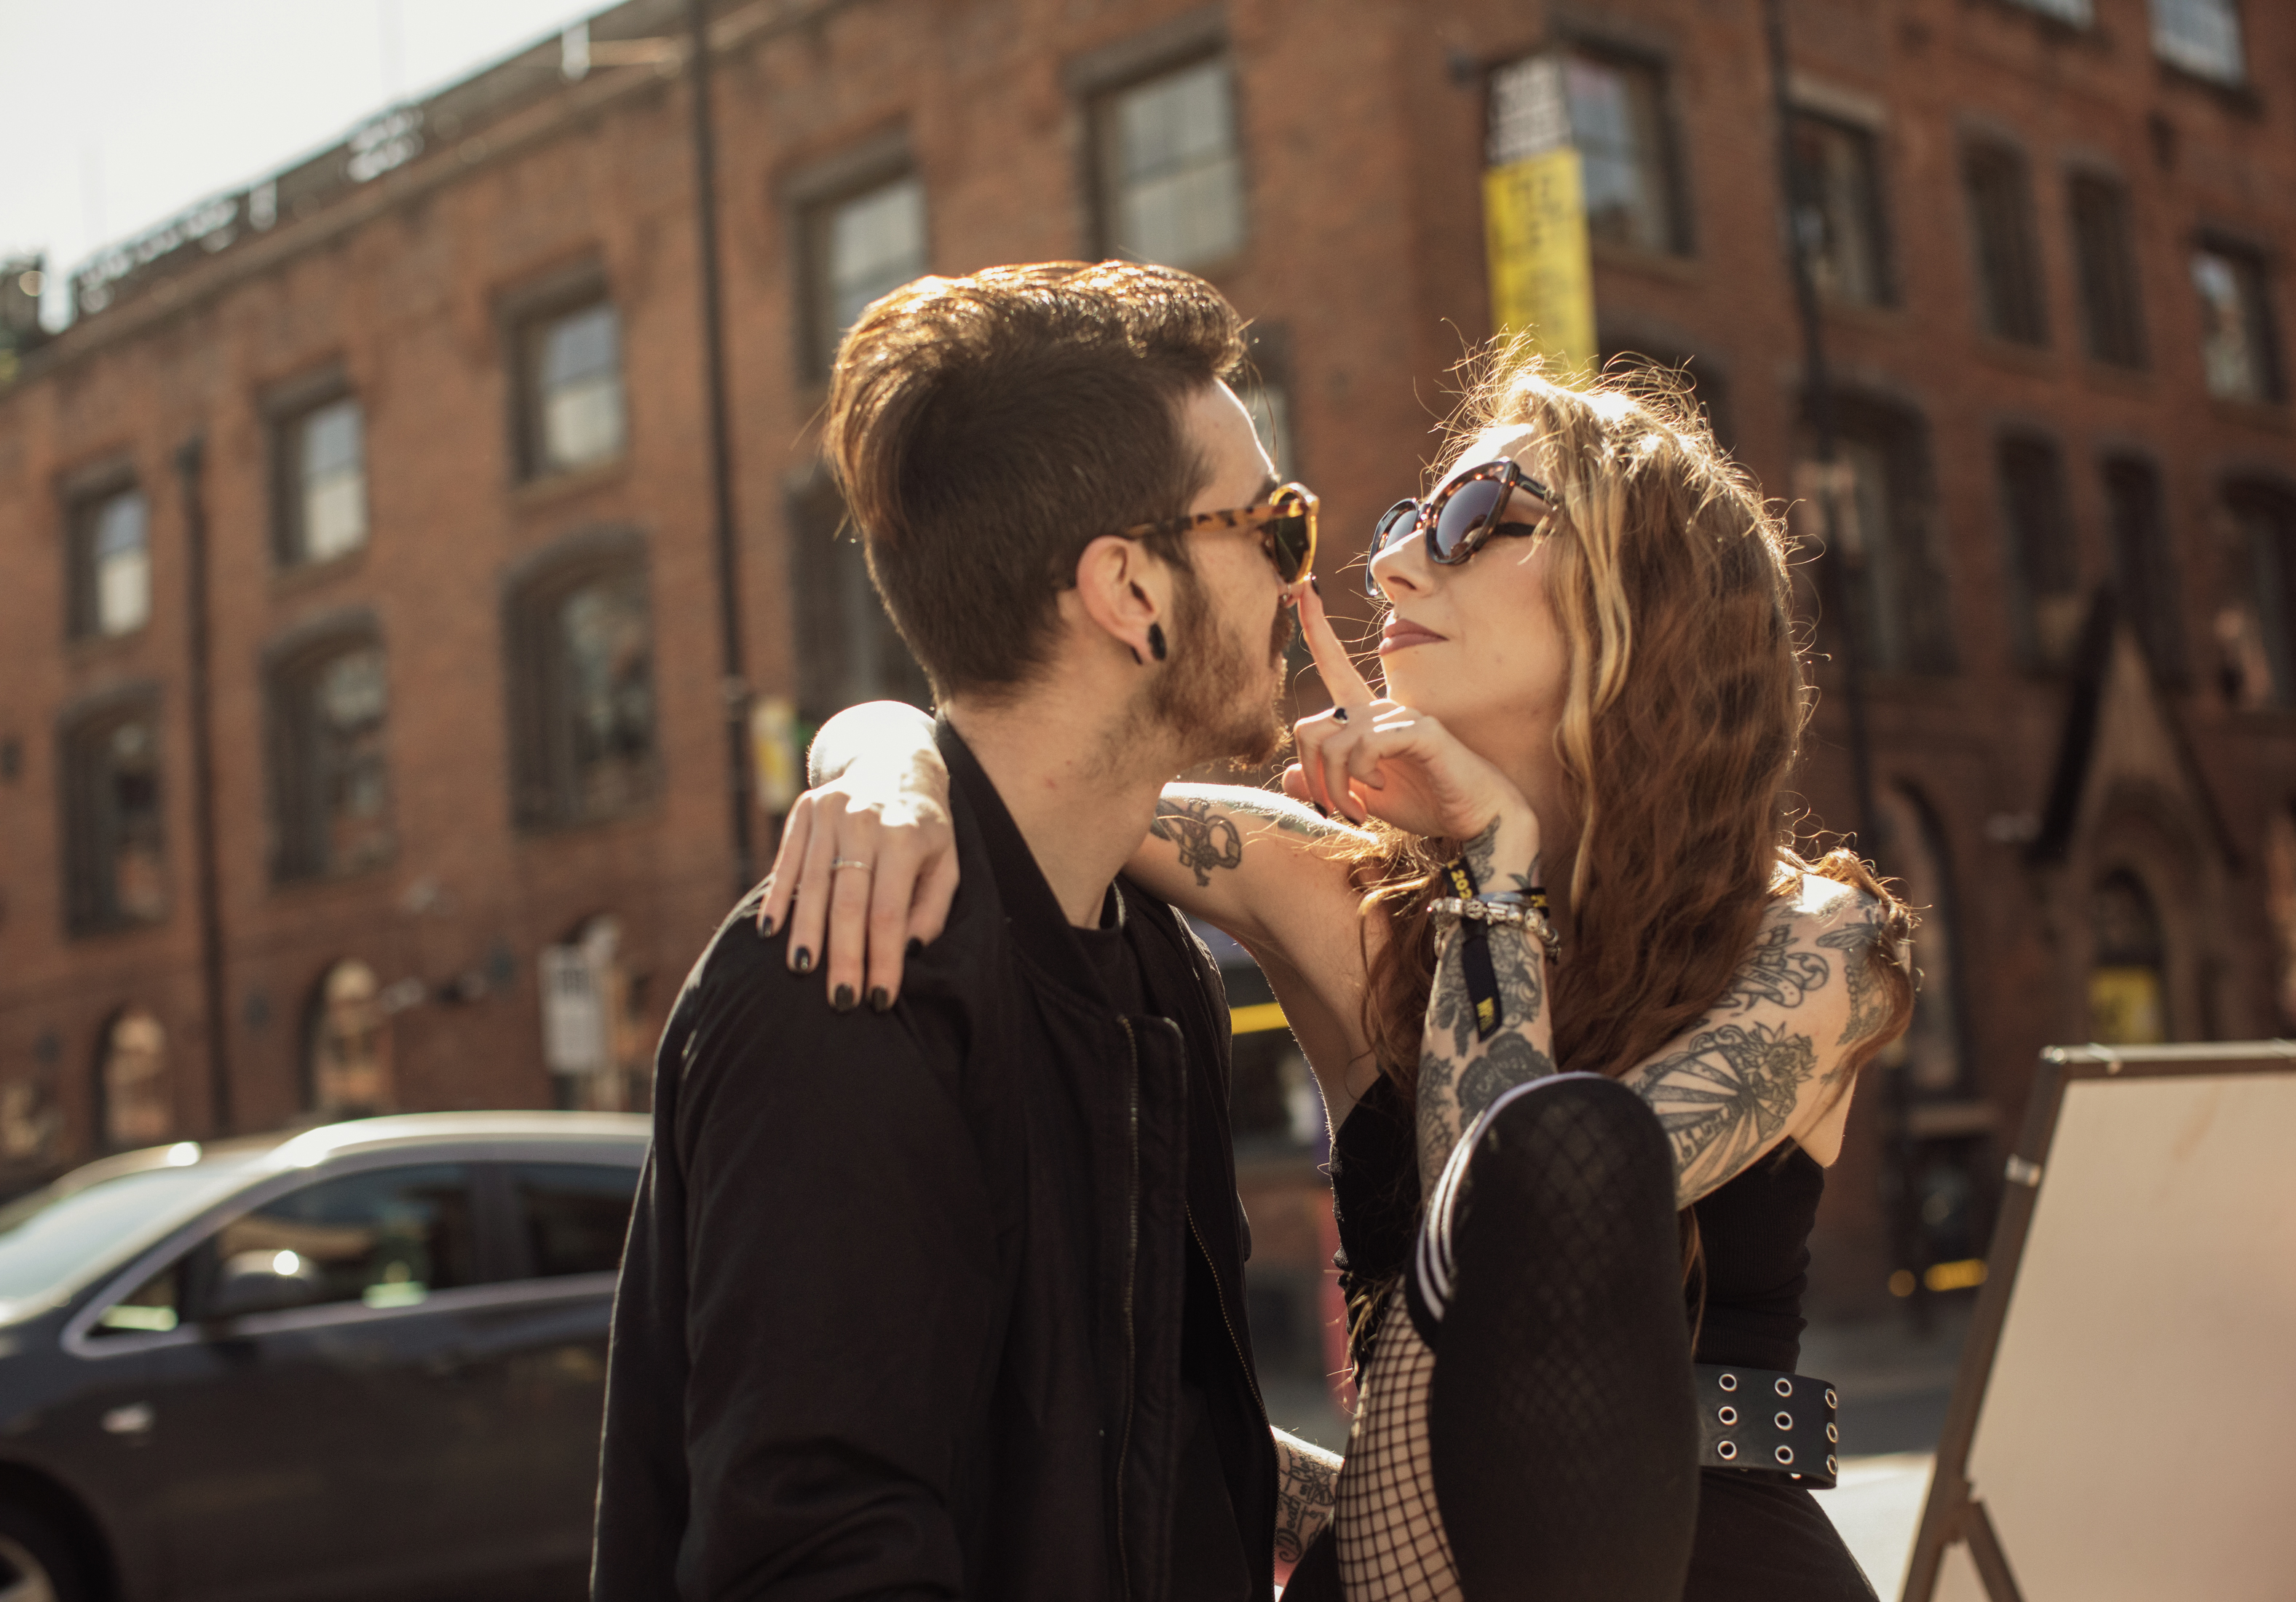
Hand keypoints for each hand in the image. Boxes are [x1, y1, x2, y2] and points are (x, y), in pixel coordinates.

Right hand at [756, 748, 958, 1010]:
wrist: (896, 764)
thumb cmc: (925, 830)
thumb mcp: (946, 863)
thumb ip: (931, 909)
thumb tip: (907, 952)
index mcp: (906, 837)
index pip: (889, 912)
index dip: (883, 959)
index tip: (880, 999)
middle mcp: (866, 821)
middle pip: (849, 902)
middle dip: (843, 956)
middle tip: (839, 1000)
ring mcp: (831, 812)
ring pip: (813, 884)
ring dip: (806, 933)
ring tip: (802, 972)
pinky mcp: (804, 810)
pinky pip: (787, 861)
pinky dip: (778, 898)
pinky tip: (771, 932)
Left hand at [1284, 582, 1540, 855]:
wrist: (1477, 818)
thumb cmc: (1428, 802)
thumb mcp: (1365, 798)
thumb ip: (1329, 785)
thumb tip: (1287, 776)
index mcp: (1367, 718)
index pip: (1334, 666)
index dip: (1316, 629)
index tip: (1301, 591)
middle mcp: (1381, 708)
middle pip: (1311, 727)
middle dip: (1314, 776)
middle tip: (1337, 809)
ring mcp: (1402, 716)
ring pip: (1334, 742)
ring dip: (1336, 785)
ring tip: (1358, 809)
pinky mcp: (1421, 730)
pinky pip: (1365, 742)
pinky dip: (1361, 772)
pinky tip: (1380, 785)